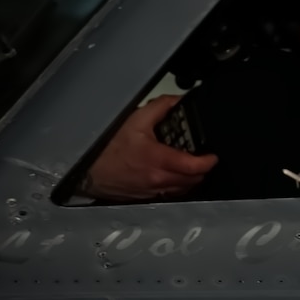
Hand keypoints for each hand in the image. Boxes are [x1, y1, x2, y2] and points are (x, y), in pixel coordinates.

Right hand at [81, 94, 217, 200]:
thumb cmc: (106, 148)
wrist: (88, 170)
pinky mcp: (146, 198)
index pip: (194, 167)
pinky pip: (169, 195)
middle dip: (202, 169)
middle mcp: (158, 180)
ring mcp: (153, 191)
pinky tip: (172, 176)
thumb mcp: (135, 119)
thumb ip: (160, 107)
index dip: (208, 161)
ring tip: (189, 166)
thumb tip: (176, 101)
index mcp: (158, 160)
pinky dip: (176, 186)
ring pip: (183, 190)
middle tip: (202, 157)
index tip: (212, 156)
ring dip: (190, 179)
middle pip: (193, 180)